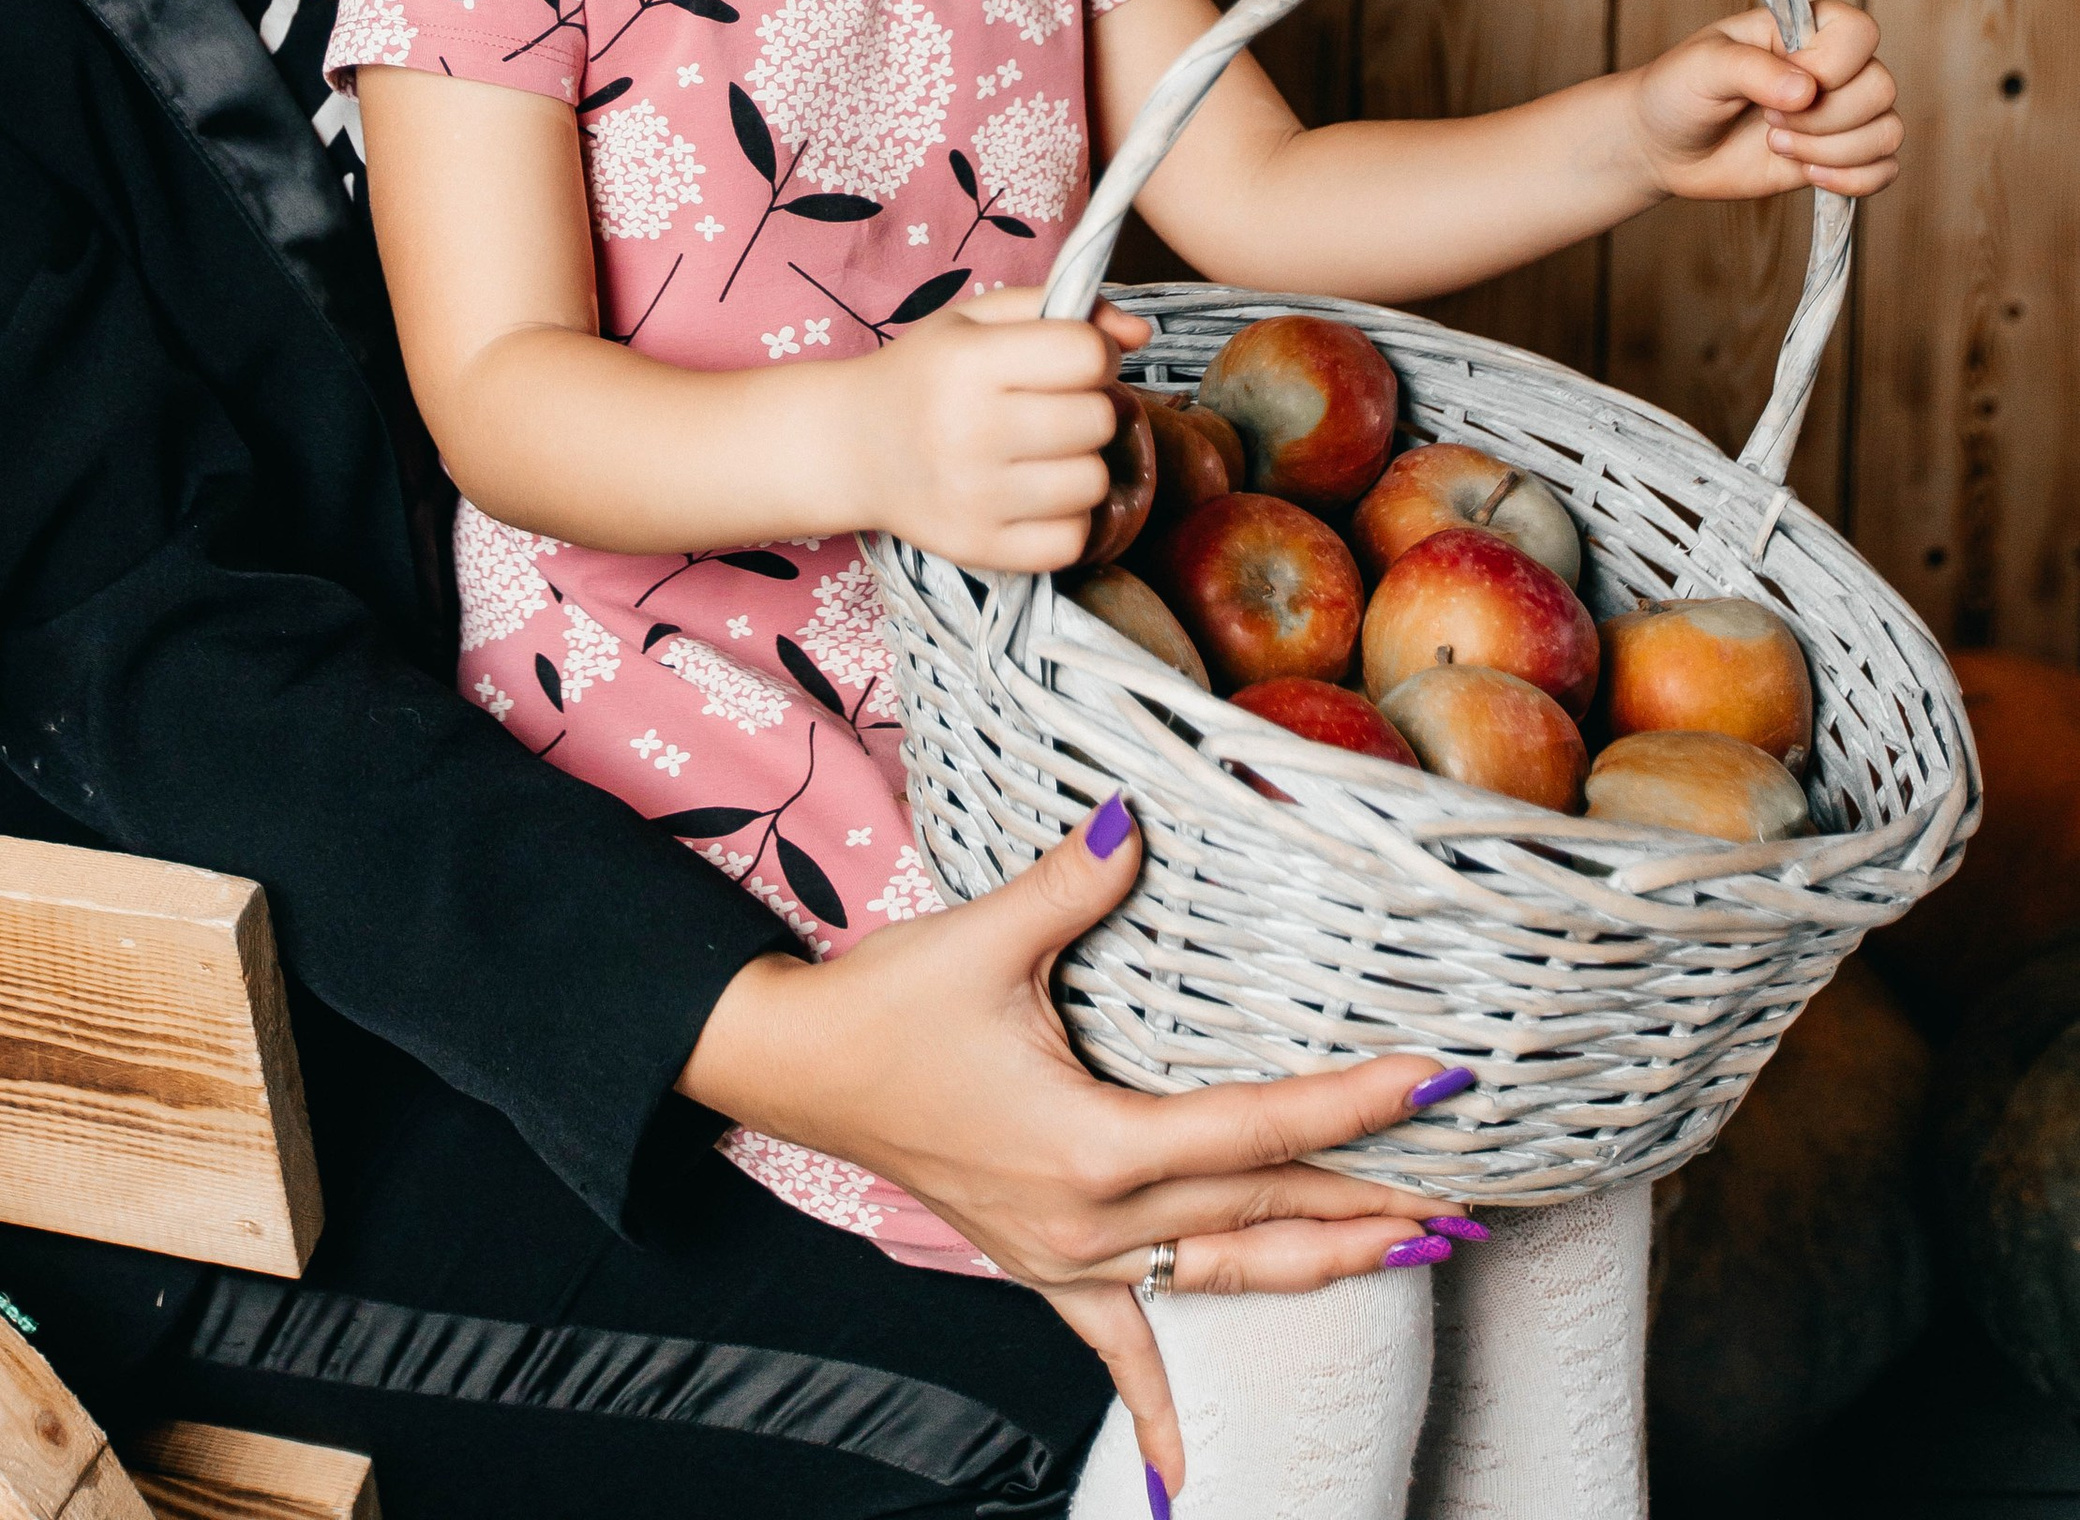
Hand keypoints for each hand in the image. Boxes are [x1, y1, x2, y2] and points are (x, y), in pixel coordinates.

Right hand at [682, 798, 1447, 1501]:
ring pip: (1225, 1274)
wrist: (801, 1066)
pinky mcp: (1044, 1266)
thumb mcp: (985, 934)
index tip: (1436, 1079)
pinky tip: (1184, 1480)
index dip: (1354, 1103)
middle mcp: (1095, 1219)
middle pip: (1263, 1209)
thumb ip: (1074, 882)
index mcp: (1096, 1144)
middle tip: (1472, 1190)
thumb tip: (1137, 817)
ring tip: (1416, 1255)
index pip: (1258, 1126)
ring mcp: (1071, 1256)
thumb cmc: (892, 1002)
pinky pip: (1116, 1349)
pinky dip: (1158, 1410)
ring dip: (1323, 1267)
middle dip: (1373, 1200)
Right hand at [839, 285, 1148, 570]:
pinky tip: (1037, 495)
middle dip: (1090, 406)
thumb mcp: (978, 319)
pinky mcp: (979, 548)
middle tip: (1054, 406)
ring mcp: (974, 497)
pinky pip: (1073, 540)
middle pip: (1097, 420)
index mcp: (969, 362)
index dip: (1096, 352)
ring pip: (1093, 482)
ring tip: (1045, 451)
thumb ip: (1062, 308)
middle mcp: (970, 431)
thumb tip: (1140, 334)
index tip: (1073, 359)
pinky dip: (1068, 517)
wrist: (853, 446)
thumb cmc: (925, 373)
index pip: (1087, 354)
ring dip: (1081, 463)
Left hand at [1631, 0, 1901, 206]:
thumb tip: (1805, 91)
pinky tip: (1808, 175)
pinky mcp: (1838, 156)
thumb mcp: (1703, 66)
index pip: (1860, 33)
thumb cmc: (1679, 90)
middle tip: (1768, 122)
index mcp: (1805, 28)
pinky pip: (1885, 169)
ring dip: (1833, 151)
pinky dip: (1855, 180)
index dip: (1828, 67)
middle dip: (1823, 119)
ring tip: (1776, 146)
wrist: (1663, 146)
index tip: (1778, 85)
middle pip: (1880, 88)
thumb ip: (1751, 69)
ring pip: (1888, 131)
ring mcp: (1839, 113)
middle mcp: (1833, 67)